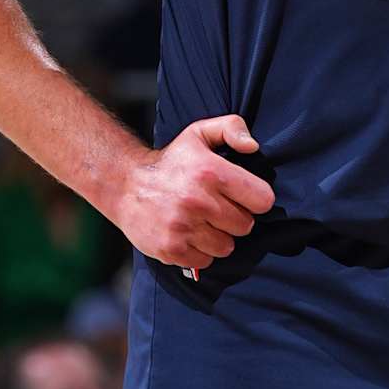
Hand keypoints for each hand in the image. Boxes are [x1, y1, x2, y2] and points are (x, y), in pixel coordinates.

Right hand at [114, 114, 274, 270]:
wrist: (127, 185)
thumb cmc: (171, 161)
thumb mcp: (200, 132)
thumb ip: (232, 127)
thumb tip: (253, 147)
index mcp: (211, 171)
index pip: (262, 199)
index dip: (256, 198)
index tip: (244, 196)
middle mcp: (198, 201)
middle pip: (245, 226)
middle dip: (236, 218)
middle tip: (218, 207)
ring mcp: (184, 228)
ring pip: (226, 247)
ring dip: (219, 237)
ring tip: (203, 221)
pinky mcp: (171, 249)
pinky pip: (206, 261)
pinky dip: (201, 251)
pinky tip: (190, 234)